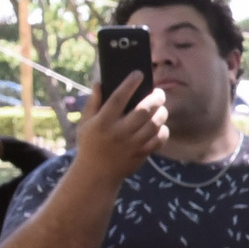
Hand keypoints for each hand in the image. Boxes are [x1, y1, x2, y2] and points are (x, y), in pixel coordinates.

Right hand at [73, 70, 167, 188]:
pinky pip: (159, 140)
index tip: (139, 74)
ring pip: (154, 125)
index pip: (118, 98)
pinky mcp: (142, 154)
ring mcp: (132, 145)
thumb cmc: (90, 143)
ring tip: (162, 107)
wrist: (96, 173)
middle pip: (143, 111)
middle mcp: (118, 132)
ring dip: (162, 113)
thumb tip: (99, 82)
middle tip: (159, 92)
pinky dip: (163, 131)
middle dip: (155, 98)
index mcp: (102, 122)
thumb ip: (93, 103)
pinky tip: (161, 125)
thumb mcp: (85, 123)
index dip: (130, 84)